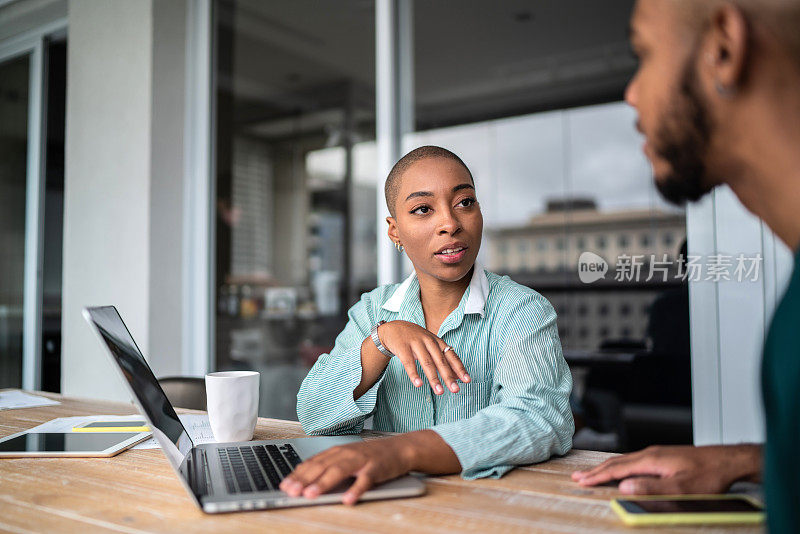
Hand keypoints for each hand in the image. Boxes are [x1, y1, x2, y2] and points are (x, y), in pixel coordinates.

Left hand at [279, 438, 409, 504]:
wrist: (399, 448)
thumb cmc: (370, 456)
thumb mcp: (346, 458)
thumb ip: (327, 467)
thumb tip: (304, 480)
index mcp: (336, 452)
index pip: (312, 463)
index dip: (297, 474)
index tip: (284, 485)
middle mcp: (346, 454)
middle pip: (321, 467)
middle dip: (304, 480)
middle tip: (290, 491)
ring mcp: (361, 460)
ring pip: (339, 471)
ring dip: (323, 483)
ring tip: (310, 495)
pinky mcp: (376, 469)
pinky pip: (365, 481)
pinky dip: (356, 489)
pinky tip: (347, 499)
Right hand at [379, 320, 469, 393]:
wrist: (393, 328)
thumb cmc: (415, 339)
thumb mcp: (430, 345)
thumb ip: (441, 359)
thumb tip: (455, 377)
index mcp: (437, 341)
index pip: (451, 356)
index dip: (459, 368)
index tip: (467, 380)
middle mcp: (428, 341)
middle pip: (440, 361)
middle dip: (448, 376)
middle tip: (455, 390)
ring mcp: (416, 343)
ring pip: (427, 363)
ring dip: (434, 378)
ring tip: (439, 392)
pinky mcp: (403, 348)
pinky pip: (409, 363)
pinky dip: (414, 374)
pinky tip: (418, 384)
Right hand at [571, 444, 761, 494]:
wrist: (728, 461)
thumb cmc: (709, 475)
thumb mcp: (681, 487)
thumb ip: (652, 488)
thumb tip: (625, 488)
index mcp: (652, 460)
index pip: (618, 469)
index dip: (598, 476)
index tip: (582, 481)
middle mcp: (651, 454)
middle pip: (617, 462)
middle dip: (596, 470)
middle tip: (578, 476)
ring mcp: (657, 453)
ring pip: (625, 460)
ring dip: (606, 467)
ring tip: (593, 473)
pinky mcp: (664, 456)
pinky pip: (633, 460)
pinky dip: (620, 465)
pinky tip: (621, 469)